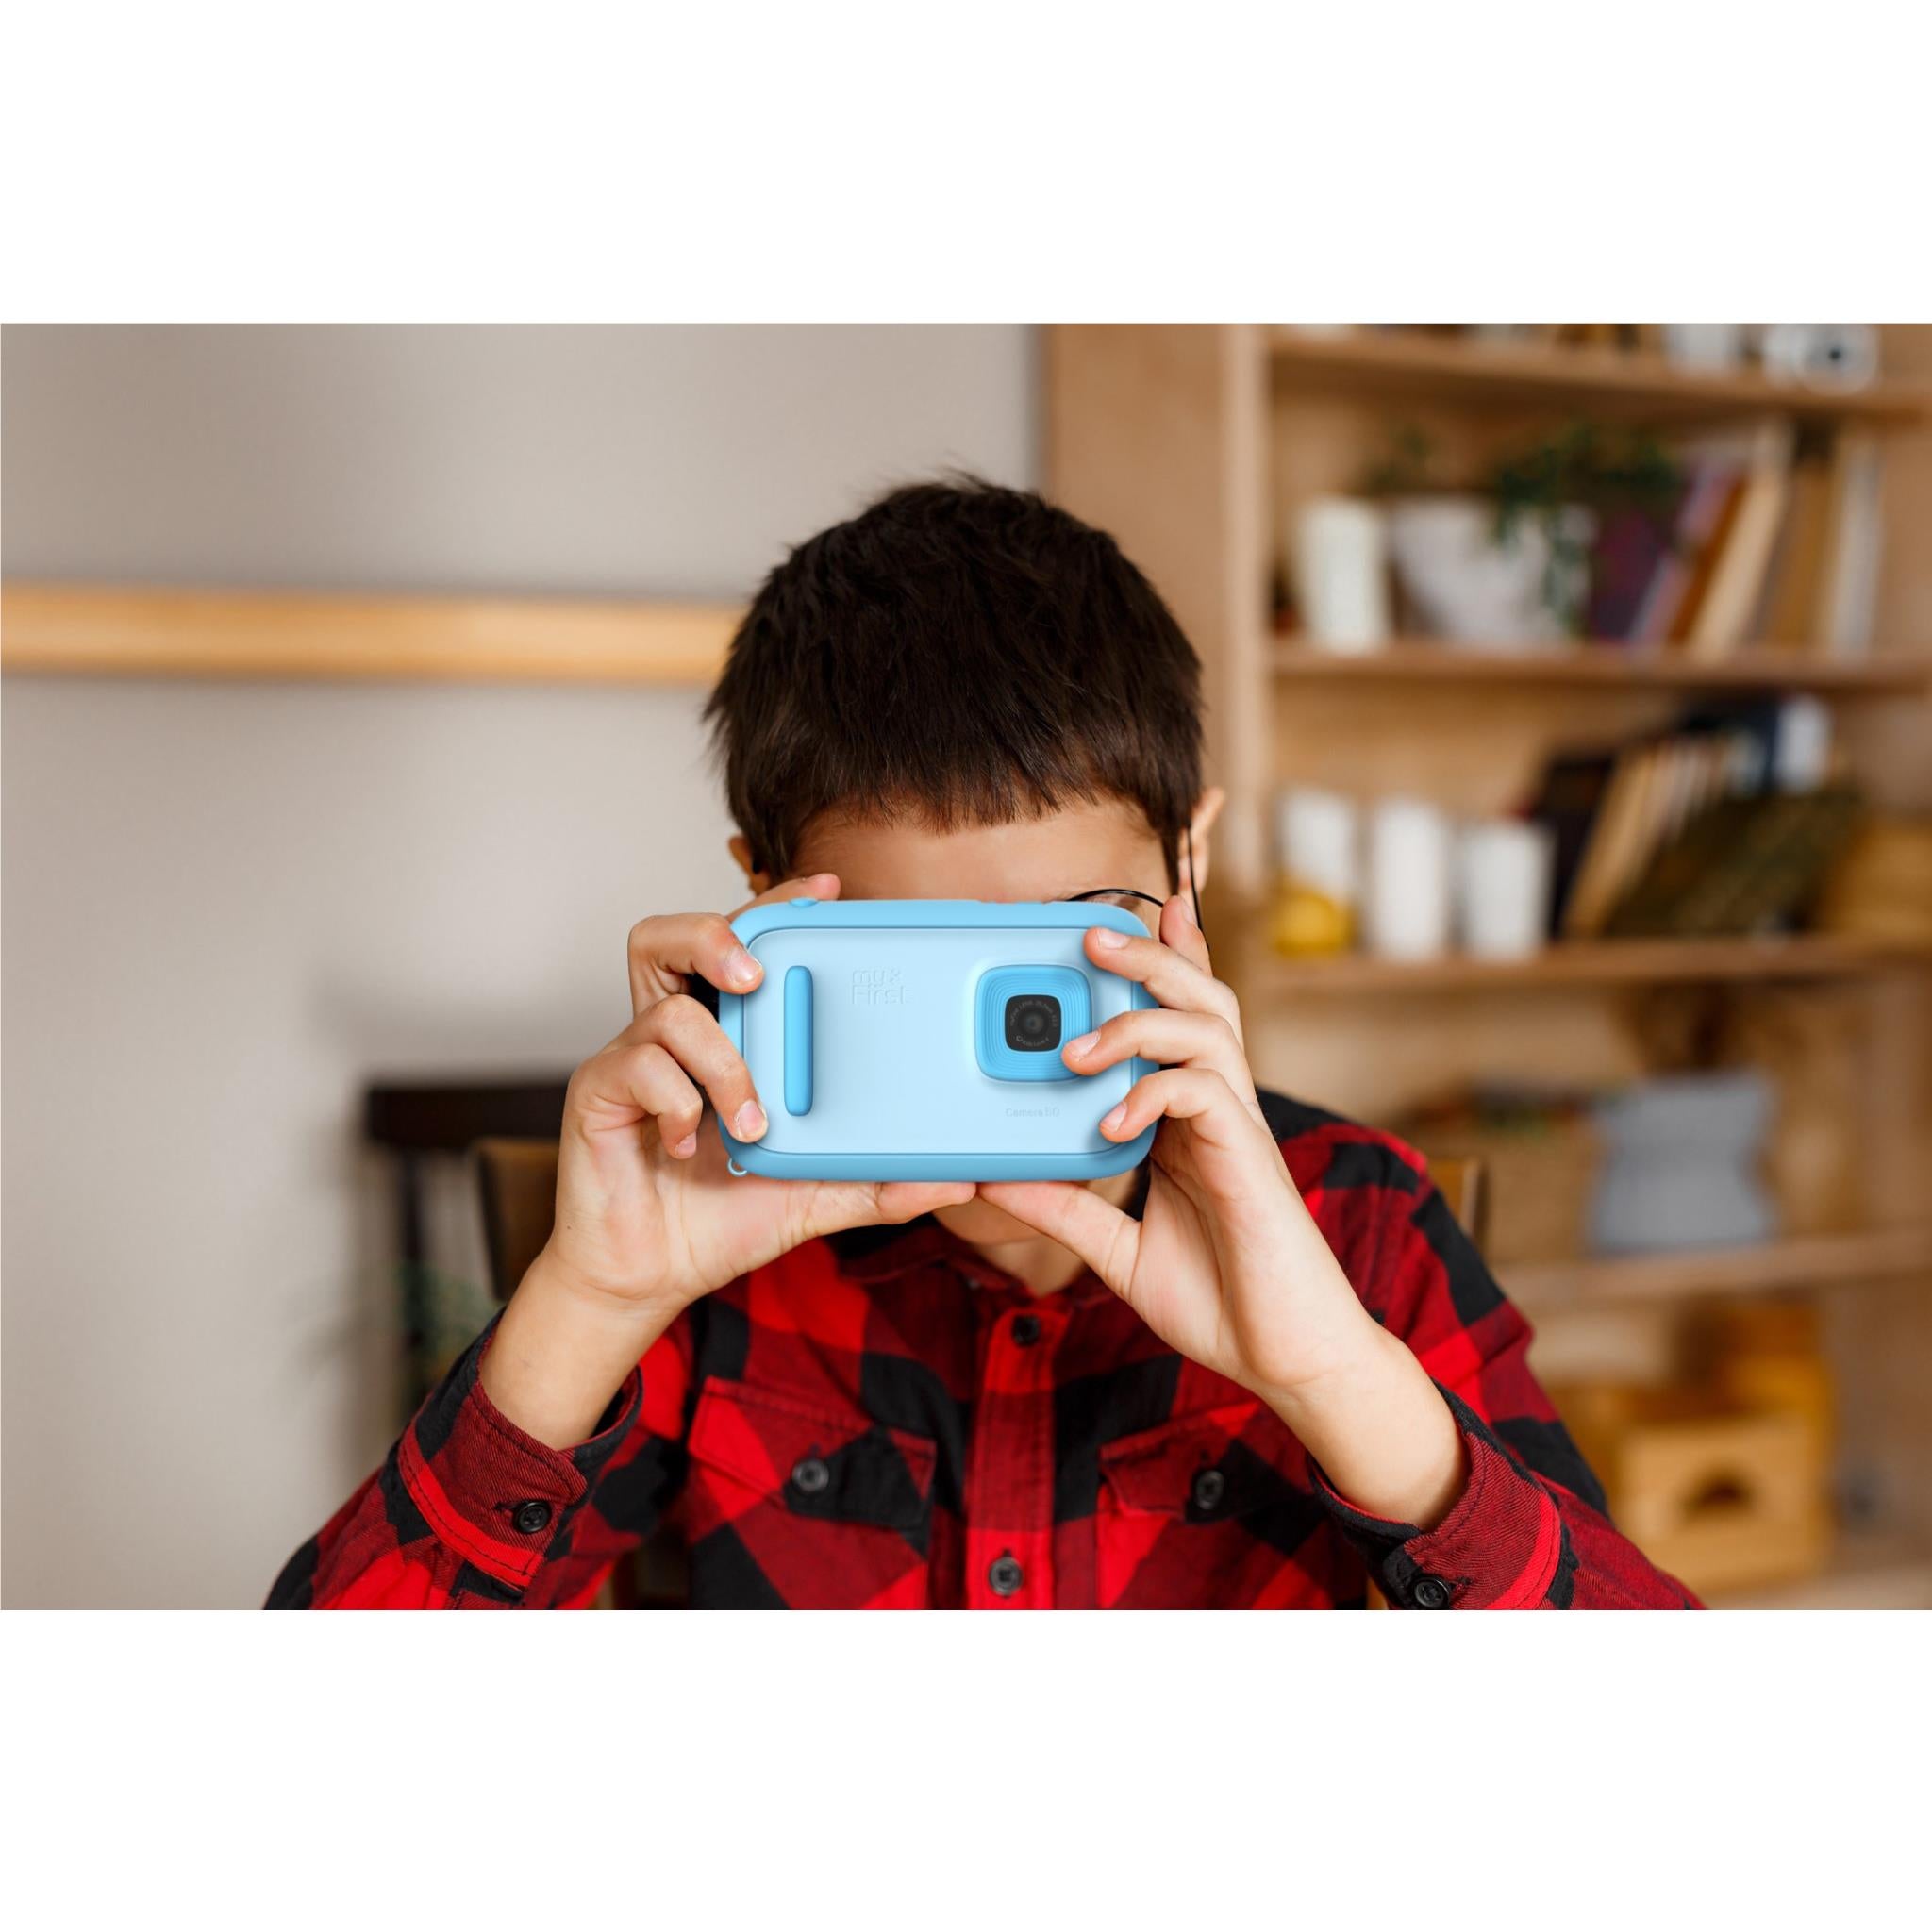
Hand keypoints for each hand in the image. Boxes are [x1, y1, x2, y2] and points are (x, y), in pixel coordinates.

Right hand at [484, 874, 970, 1446]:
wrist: (651, 1276)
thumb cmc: (723, 1217)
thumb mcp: (817, 1196)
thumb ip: (879, 1181)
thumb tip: (957, 1179)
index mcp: (727, 1035)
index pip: (745, 945)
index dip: (777, 903)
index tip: (827, 890)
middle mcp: (675, 1033)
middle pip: (675, 937)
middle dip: (719, 935)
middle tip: (756, 976)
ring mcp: (633, 1058)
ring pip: (666, 1006)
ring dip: (721, 1059)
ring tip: (749, 1118)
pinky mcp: (598, 1094)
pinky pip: (636, 1066)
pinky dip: (677, 1101)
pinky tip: (693, 1144)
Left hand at [979, 896, 1466, 1526]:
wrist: (1285, 1359)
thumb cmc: (1220, 1302)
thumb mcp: (1120, 1252)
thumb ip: (1066, 1210)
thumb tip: (995, 1179)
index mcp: (1192, 1122)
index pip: (1178, 1022)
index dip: (1161, 964)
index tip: (1118, 921)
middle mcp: (1220, 1111)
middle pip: (1199, 1001)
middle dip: (1150, 957)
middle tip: (1090, 934)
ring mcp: (1240, 1131)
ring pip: (1207, 1030)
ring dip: (1140, 1020)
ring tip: (1077, 1046)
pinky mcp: (1250, 1160)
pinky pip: (1206, 1094)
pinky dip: (1153, 1094)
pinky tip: (1112, 1122)